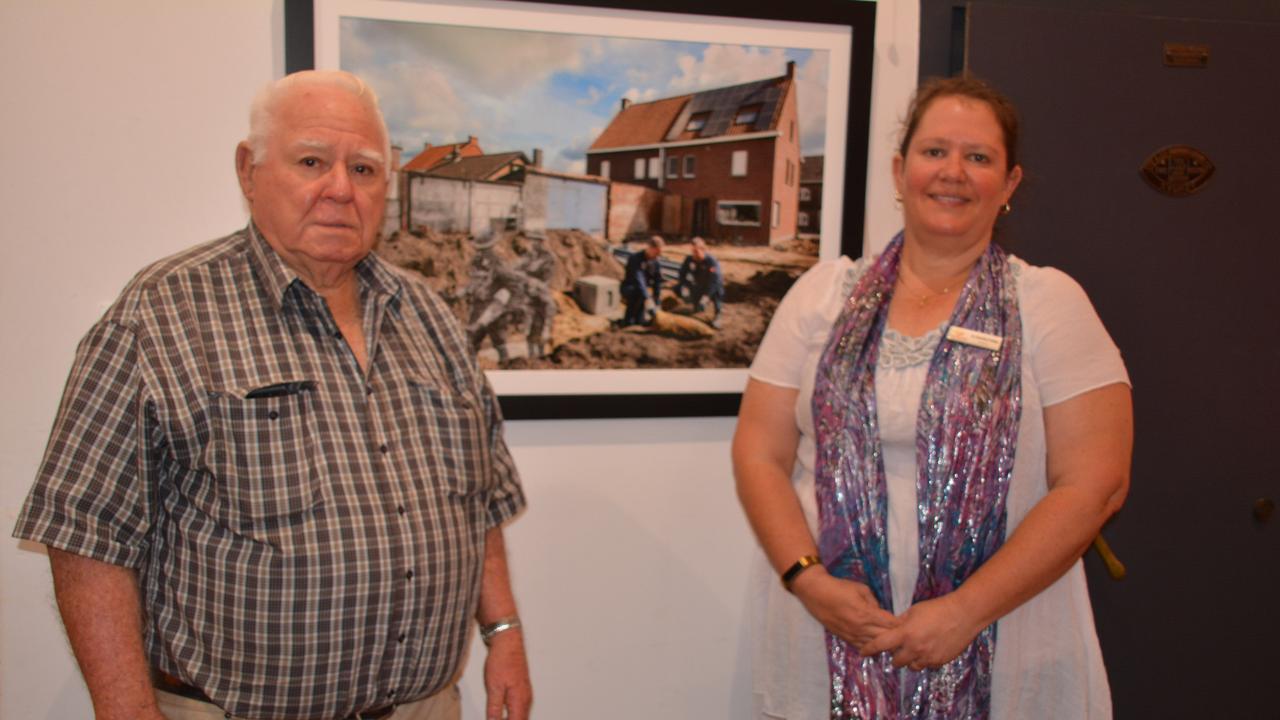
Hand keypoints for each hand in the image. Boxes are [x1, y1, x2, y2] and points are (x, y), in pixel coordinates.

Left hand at [484, 629, 531, 719]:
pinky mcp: (521, 689)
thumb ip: (494, 709)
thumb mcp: (494, 688)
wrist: (507, 641)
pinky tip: (501, 714)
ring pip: (520, 715)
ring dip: (510, 719)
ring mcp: (524, 693)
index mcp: (520, 701)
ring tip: (497, 718)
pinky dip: (511, 714)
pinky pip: (518, 708)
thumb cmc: (502, 660)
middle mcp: (525, 699)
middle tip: (494, 719)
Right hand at [790, 567, 900, 649]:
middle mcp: (860, 627)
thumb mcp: (861, 588)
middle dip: (896, 637)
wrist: (816, 592)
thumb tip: (881, 612)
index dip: (901, 625)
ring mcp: (851, 634)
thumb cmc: (839, 587)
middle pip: (885, 638)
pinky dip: (870, 647)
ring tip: (893, 643)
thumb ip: (874, 601)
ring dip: (884, 644)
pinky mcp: (844, 637)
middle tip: (905, 636)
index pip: (890, 624)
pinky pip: (861, 647)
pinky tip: (876, 646)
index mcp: (866, 613)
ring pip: (873, 646)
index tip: (910, 624)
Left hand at [859, 594, 979, 669]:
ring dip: (909, 660)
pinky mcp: (939, 661)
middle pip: (896, 661)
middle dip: (894, 656)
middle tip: (898, 648)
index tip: (862, 652)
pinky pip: (926, 665)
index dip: (869, 649)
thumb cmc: (937, 608)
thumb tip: (891, 628)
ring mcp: (928, 657)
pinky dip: (924, 660)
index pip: (880, 645)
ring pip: (911, 666)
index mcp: (905, 633)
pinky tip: (928, 649)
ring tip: (914, 649)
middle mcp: (915, 648)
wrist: (964, 615)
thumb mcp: (914, 611)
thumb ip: (901, 622)